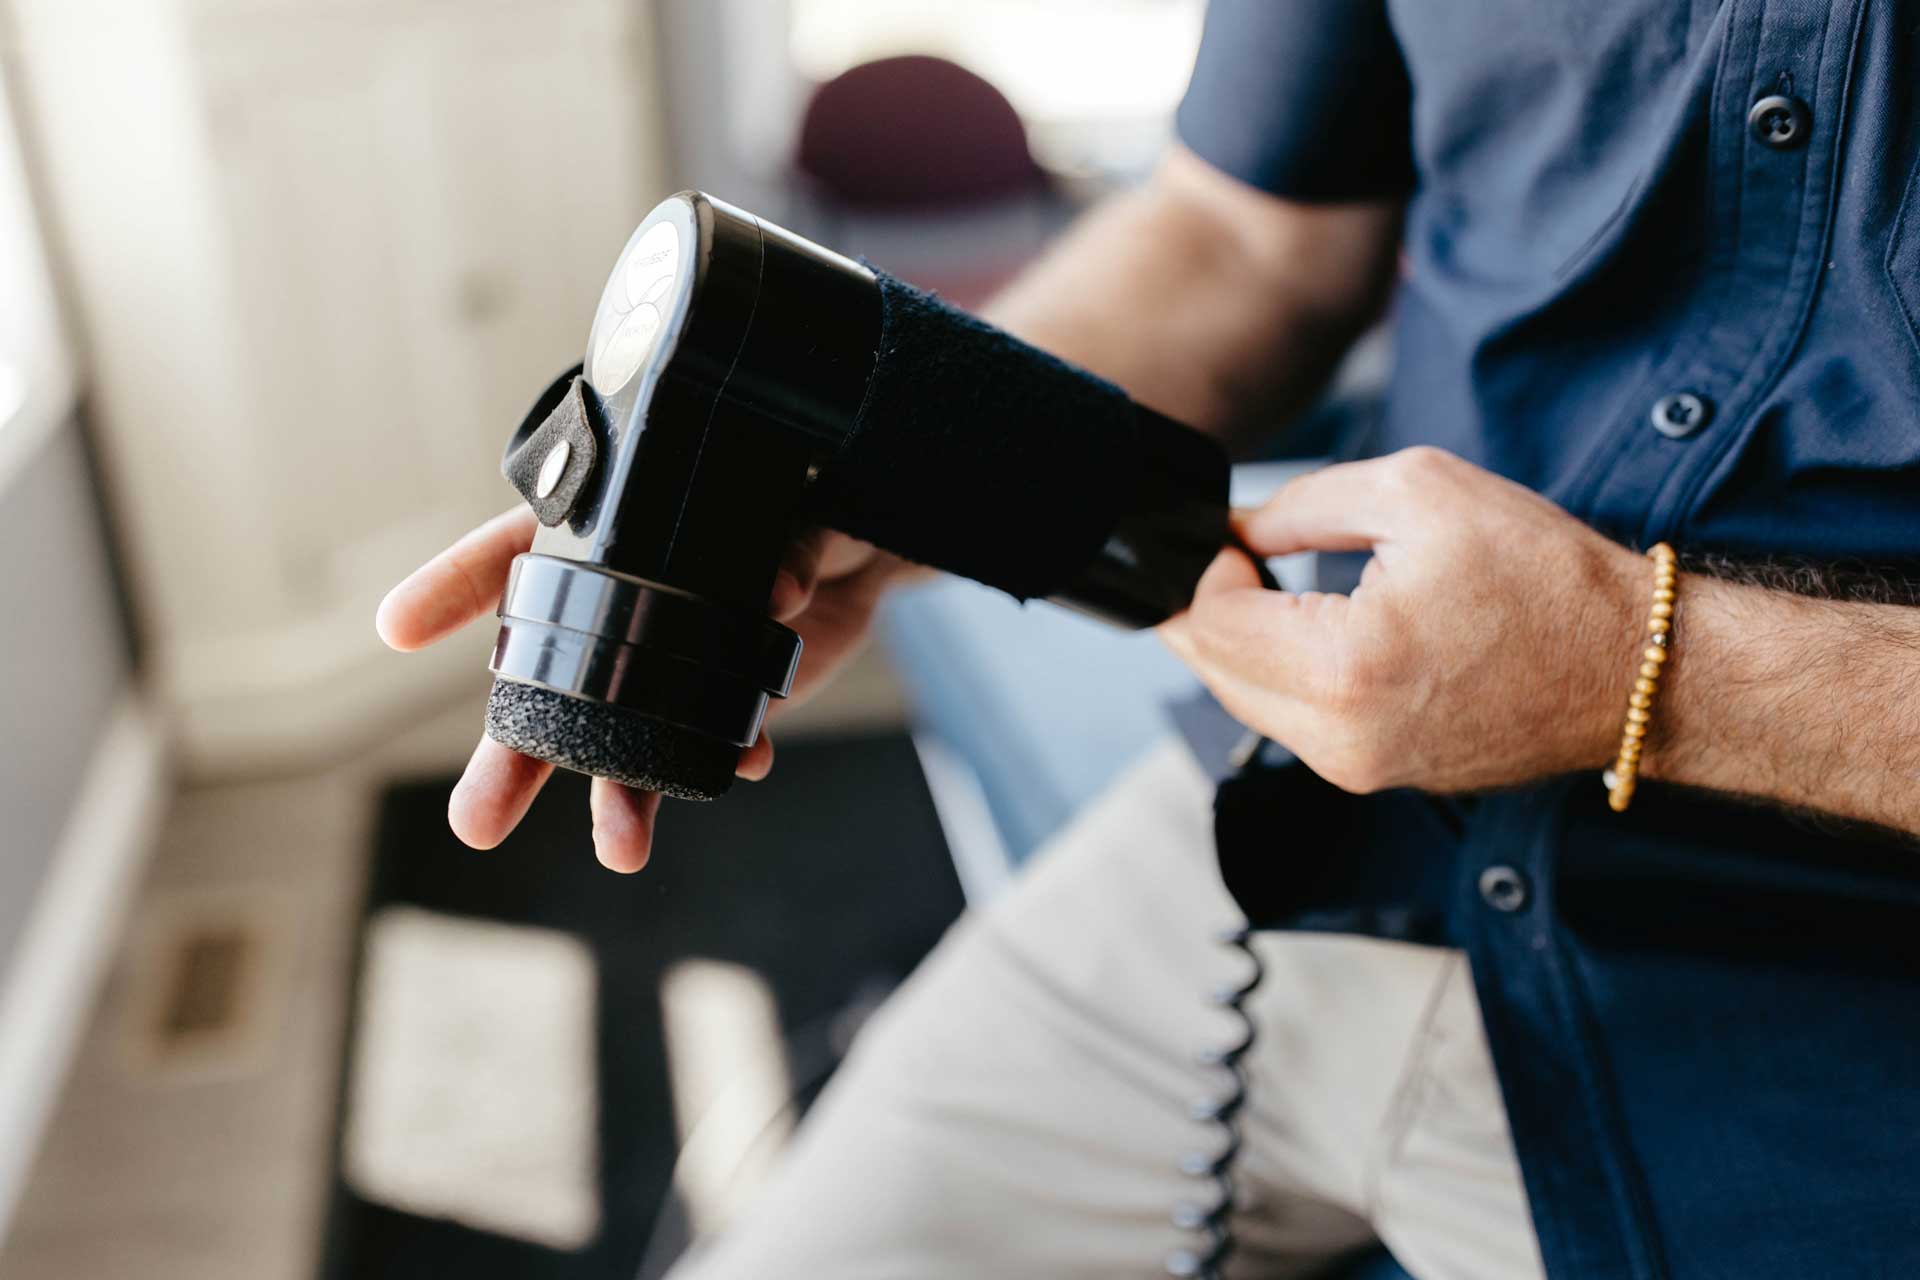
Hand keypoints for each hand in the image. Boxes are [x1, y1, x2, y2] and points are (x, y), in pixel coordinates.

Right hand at [376, 508, 915, 869]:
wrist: (864, 542)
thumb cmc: (802, 496)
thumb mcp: (789, 499)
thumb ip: (780, 543)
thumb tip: (777, 597)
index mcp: (603, 536)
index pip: (510, 555)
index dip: (452, 588)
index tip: (396, 628)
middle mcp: (622, 607)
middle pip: (549, 686)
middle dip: (512, 759)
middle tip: (475, 825)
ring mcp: (670, 660)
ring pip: (623, 737)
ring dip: (619, 796)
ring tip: (620, 849)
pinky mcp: (726, 696)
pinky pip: (716, 741)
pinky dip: (729, 758)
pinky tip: (744, 766)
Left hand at [1160, 447, 1645, 794]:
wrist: (1633, 668)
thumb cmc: (1544, 578)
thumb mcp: (1418, 493)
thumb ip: (1304, 504)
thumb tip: (1234, 529)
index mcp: (1344, 668)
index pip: (1209, 624)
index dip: (1202, 567)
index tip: (1229, 533)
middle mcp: (1340, 739)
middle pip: (1213, 671)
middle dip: (1209, 608)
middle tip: (1237, 553)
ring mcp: (1357, 770)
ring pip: (1246, 702)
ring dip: (1242, 643)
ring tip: (1271, 583)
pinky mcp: (1374, 776)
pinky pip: (1293, 724)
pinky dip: (1284, 675)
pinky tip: (1311, 630)